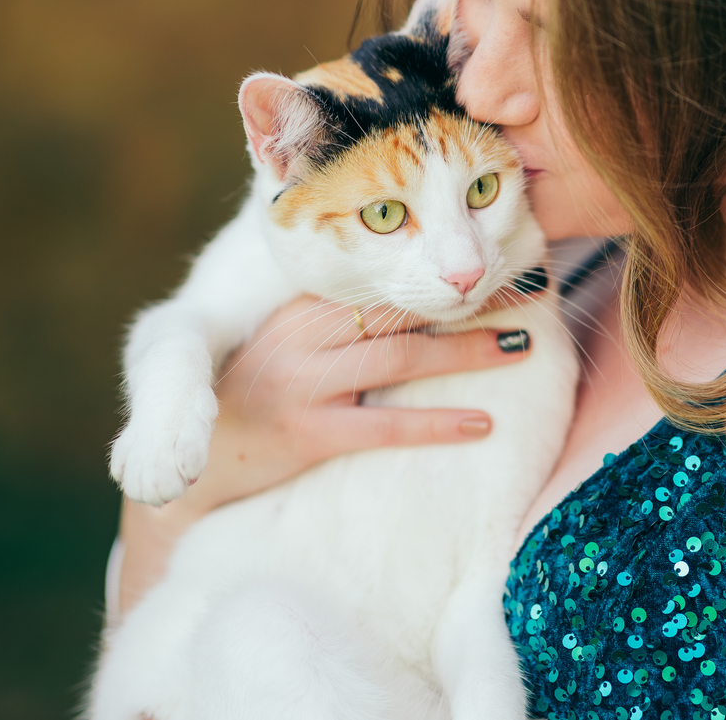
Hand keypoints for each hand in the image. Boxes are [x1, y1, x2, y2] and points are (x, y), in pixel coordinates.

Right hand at [117, 280, 543, 612]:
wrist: (197, 462)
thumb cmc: (251, 399)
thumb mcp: (284, 346)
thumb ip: (332, 321)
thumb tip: (407, 304)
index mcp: (298, 306)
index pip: (380, 278)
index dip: (440, 270)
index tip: (492, 263)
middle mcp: (300, 335)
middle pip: (400, 307)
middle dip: (468, 300)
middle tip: (529, 293)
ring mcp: (302, 383)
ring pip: (401, 355)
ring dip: (467, 350)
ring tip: (520, 346)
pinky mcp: (307, 433)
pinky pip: (385, 426)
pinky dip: (438, 423)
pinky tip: (482, 424)